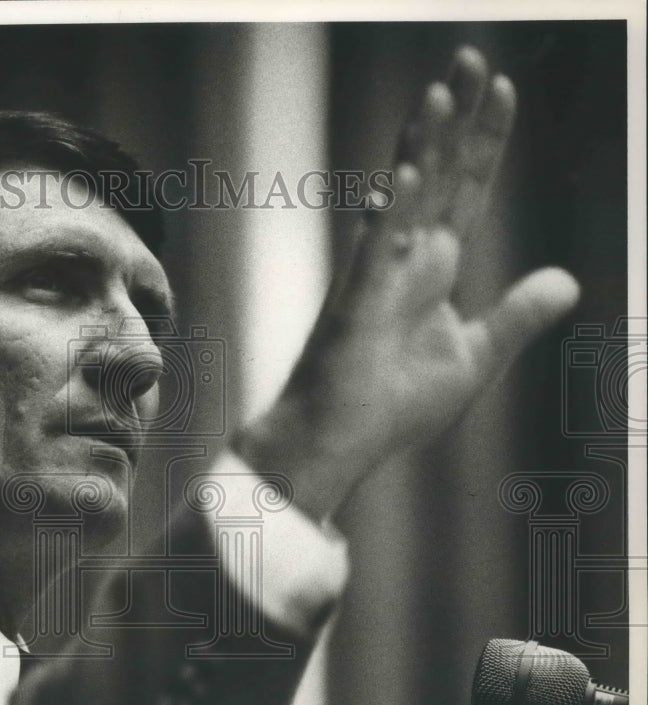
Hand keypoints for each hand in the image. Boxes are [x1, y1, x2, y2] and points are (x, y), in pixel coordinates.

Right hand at [235, 46, 579, 519]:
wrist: (342, 440)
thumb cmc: (395, 404)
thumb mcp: (475, 356)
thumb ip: (517, 315)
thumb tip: (569, 280)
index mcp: (435, 268)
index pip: (467, 189)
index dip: (486, 141)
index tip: (503, 91)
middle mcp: (407, 258)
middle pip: (438, 173)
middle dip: (458, 117)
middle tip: (470, 58)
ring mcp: (378, 274)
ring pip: (405, 195)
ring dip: (424, 143)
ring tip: (442, 91)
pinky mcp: (356, 301)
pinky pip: (376, 249)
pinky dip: (394, 211)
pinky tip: (411, 172)